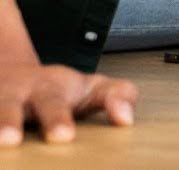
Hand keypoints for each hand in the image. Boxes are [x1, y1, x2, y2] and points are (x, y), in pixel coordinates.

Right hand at [0, 62, 137, 144]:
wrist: (10, 77)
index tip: (65, 136)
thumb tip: (127, 119)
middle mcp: (14, 95)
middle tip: (21, 140)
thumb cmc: (58, 92)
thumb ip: (118, 96)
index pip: (55, 102)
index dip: (58, 118)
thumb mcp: (91, 88)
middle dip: (12, 121)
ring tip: (3, 142)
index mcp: (47, 89)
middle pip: (11, 105)